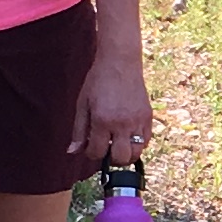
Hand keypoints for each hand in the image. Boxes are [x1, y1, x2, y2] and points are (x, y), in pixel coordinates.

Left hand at [73, 44, 153, 168]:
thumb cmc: (98, 81)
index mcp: (102, 120)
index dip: (91, 154)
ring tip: (118, 146)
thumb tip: (73, 152)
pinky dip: (137, 144)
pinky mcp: (148, 117)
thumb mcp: (82, 104)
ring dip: (126, 155)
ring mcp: (137, 121)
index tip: (90, 148)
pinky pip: (146, 141)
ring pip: (136, 153)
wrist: (120, 62)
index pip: (97, 152)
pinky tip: (128, 137)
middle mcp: (122, 124)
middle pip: (120, 158)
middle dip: (111, 159)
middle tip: (106, 151)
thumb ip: (78, 130)